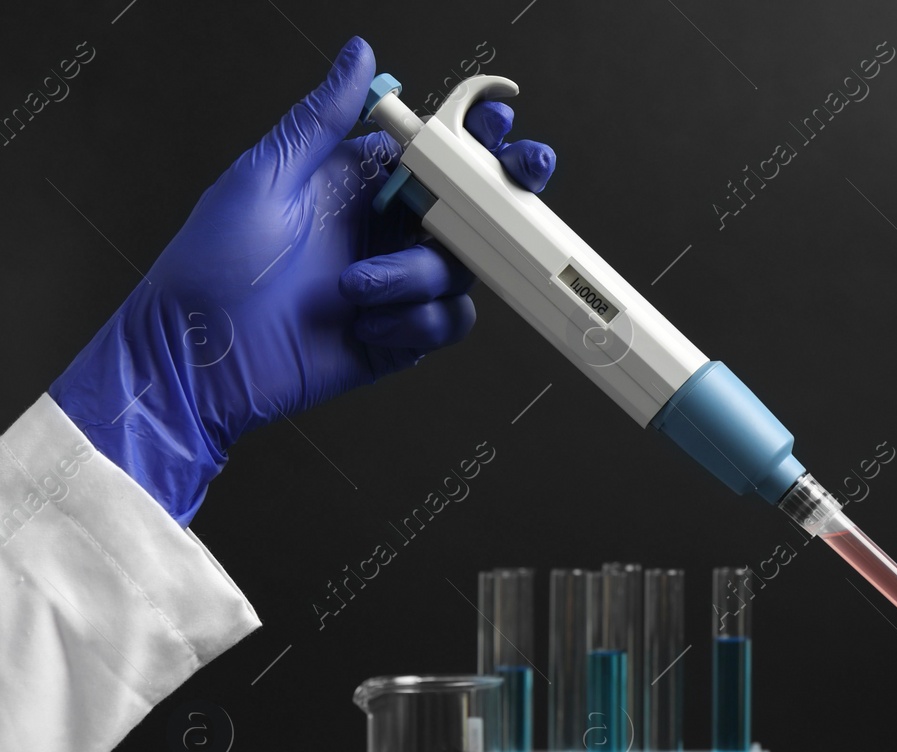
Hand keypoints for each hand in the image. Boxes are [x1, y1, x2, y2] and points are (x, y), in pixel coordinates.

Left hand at [48, 36, 554, 523]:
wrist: (202, 359)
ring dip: (414, 278)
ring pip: (460, 269)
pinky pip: (448, 321)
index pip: (434, 153)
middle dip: (497, 203)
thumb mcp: (264, 179)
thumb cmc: (214, 266)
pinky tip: (365, 328)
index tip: (495, 128)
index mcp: (357, 185)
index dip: (473, 139)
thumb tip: (358, 56)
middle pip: (471, 210)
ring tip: (354, 291)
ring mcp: (398, 286)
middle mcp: (385, 232)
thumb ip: (321, 120)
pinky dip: (414, 323)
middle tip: (503, 200)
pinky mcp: (403, 336)